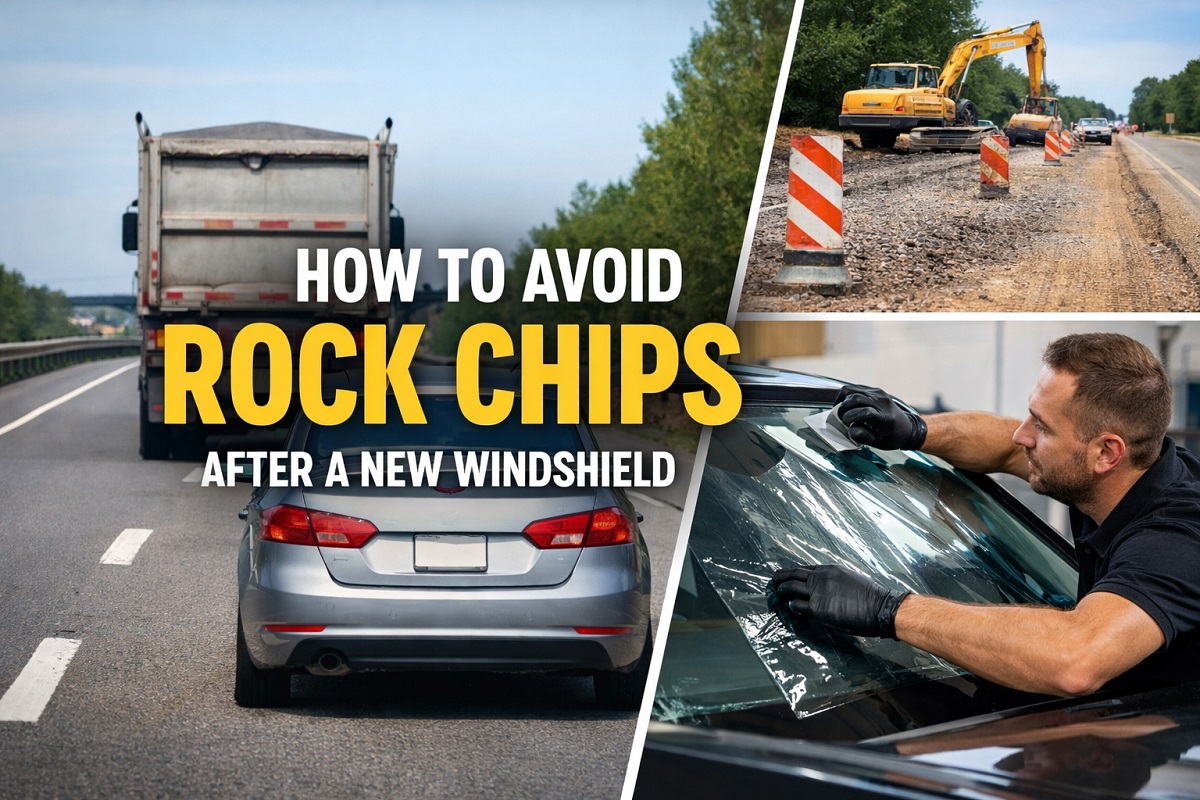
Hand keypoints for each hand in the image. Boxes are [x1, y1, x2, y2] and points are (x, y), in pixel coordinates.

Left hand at [771, 565, 908, 638]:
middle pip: (793, 574)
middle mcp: (820, 577)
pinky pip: (797, 606)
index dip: (794, 572)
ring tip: (777, 592)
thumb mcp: (850, 579)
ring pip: (791, 588)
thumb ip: (835, 581)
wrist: (880, 608)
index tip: (787, 574)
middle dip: (781, 577)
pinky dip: (792, 606)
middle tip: (774, 579)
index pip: (805, 568)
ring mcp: (817, 593)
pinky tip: (790, 607)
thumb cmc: (870, 596)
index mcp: (829, 569)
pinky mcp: (817, 608)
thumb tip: (828, 588)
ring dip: (782, 590)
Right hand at [835, 384, 926, 449]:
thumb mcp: (879, 443)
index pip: (865, 411)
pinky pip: (854, 388)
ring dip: (842, 401)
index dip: (851, 417)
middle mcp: (882, 401)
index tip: (846, 424)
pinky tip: (845, 405)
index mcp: (885, 417)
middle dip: (843, 409)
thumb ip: (863, 437)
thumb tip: (849, 430)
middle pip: (855, 398)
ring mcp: (878, 393)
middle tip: (841, 419)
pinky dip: (846, 396)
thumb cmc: (893, 437)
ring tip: (841, 411)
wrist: (908, 428)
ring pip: (851, 390)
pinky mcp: (874, 390)